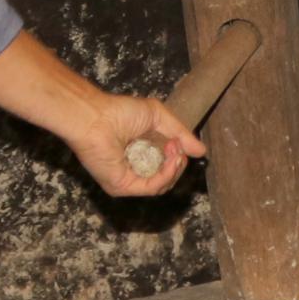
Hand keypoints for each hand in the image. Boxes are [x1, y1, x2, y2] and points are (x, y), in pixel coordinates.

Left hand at [70, 93, 203, 195]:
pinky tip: (171, 160)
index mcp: (141, 153)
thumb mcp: (159, 117)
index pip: (167, 165)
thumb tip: (201, 151)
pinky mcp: (122, 186)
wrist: (96, 117)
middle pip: (167, 177)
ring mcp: (128, 179)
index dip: (178, 156)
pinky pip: (152, 187)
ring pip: (162, 185)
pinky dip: (166, 175)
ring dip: (174, 169)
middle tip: (176, 146)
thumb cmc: (120, 112)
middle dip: (178, 163)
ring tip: (174, 151)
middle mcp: (135, 169)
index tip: (179, 142)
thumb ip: (181, 134)